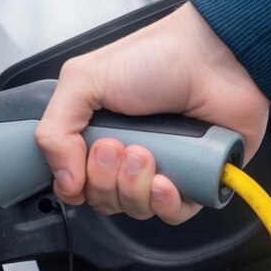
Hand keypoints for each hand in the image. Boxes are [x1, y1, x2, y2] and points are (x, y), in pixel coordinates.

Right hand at [35, 2, 268, 223]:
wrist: (216, 56)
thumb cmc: (156, 57)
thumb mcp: (84, 79)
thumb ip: (54, 129)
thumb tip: (63, 182)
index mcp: (99, 132)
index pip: (75, 183)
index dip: (77, 181)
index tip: (89, 152)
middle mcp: (129, 154)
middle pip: (103, 201)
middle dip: (106, 179)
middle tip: (120, 145)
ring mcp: (163, 169)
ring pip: (136, 210)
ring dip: (135, 187)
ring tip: (147, 153)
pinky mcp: (196, 180)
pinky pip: (174, 215)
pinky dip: (166, 204)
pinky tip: (168, 180)